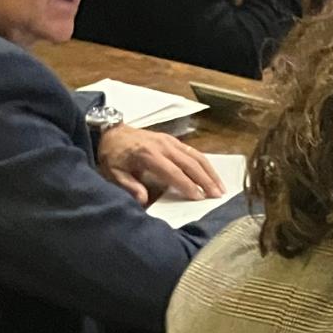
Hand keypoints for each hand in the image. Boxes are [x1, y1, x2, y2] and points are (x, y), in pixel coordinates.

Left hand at [96, 126, 226, 205]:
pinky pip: (194, 152)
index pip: (173, 172)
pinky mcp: (173, 140)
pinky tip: (212, 175)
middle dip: (205, 180)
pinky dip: (206, 164)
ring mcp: (170, 141)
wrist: (111, 132)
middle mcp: (164, 146)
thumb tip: (144, 200)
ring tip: (220, 187)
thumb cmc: (113, 155)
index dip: (187, 185)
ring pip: (196, 156)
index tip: (199, 198)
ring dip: (210, 172)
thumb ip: (129, 186)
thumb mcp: (114, 173)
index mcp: (149, 155)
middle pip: (190, 164)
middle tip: (217, 196)